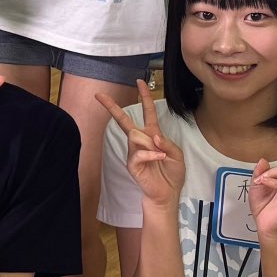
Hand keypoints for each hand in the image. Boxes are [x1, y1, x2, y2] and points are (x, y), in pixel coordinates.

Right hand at [95, 79, 184, 211]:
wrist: (166, 194)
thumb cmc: (171, 174)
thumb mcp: (177, 155)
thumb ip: (167, 143)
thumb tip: (153, 136)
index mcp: (153, 135)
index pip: (147, 112)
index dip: (145, 97)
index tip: (140, 81)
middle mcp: (141, 141)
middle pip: (124, 120)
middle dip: (112, 107)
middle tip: (99, 95)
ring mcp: (134, 152)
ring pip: (135, 135)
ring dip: (150, 143)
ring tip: (161, 156)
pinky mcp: (132, 164)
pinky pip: (138, 153)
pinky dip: (150, 154)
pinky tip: (158, 158)